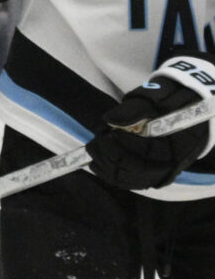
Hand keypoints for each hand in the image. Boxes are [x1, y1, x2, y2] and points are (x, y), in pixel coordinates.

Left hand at [87, 56, 214, 191]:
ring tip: (94, 147)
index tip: (108, 132)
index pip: (151, 151)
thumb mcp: (158, 96)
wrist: (185, 109)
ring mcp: (164, 172)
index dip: (126, 144)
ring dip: (107, 165)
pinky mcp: (152, 176)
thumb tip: (109, 119)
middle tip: (97, 139)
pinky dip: (109, 174)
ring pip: (131, 179)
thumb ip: (136, 108)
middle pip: (139, 169)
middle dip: (112, 155)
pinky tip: (95, 162)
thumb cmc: (171, 101)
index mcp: (183, 141)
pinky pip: (129, 182)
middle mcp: (176, 162)